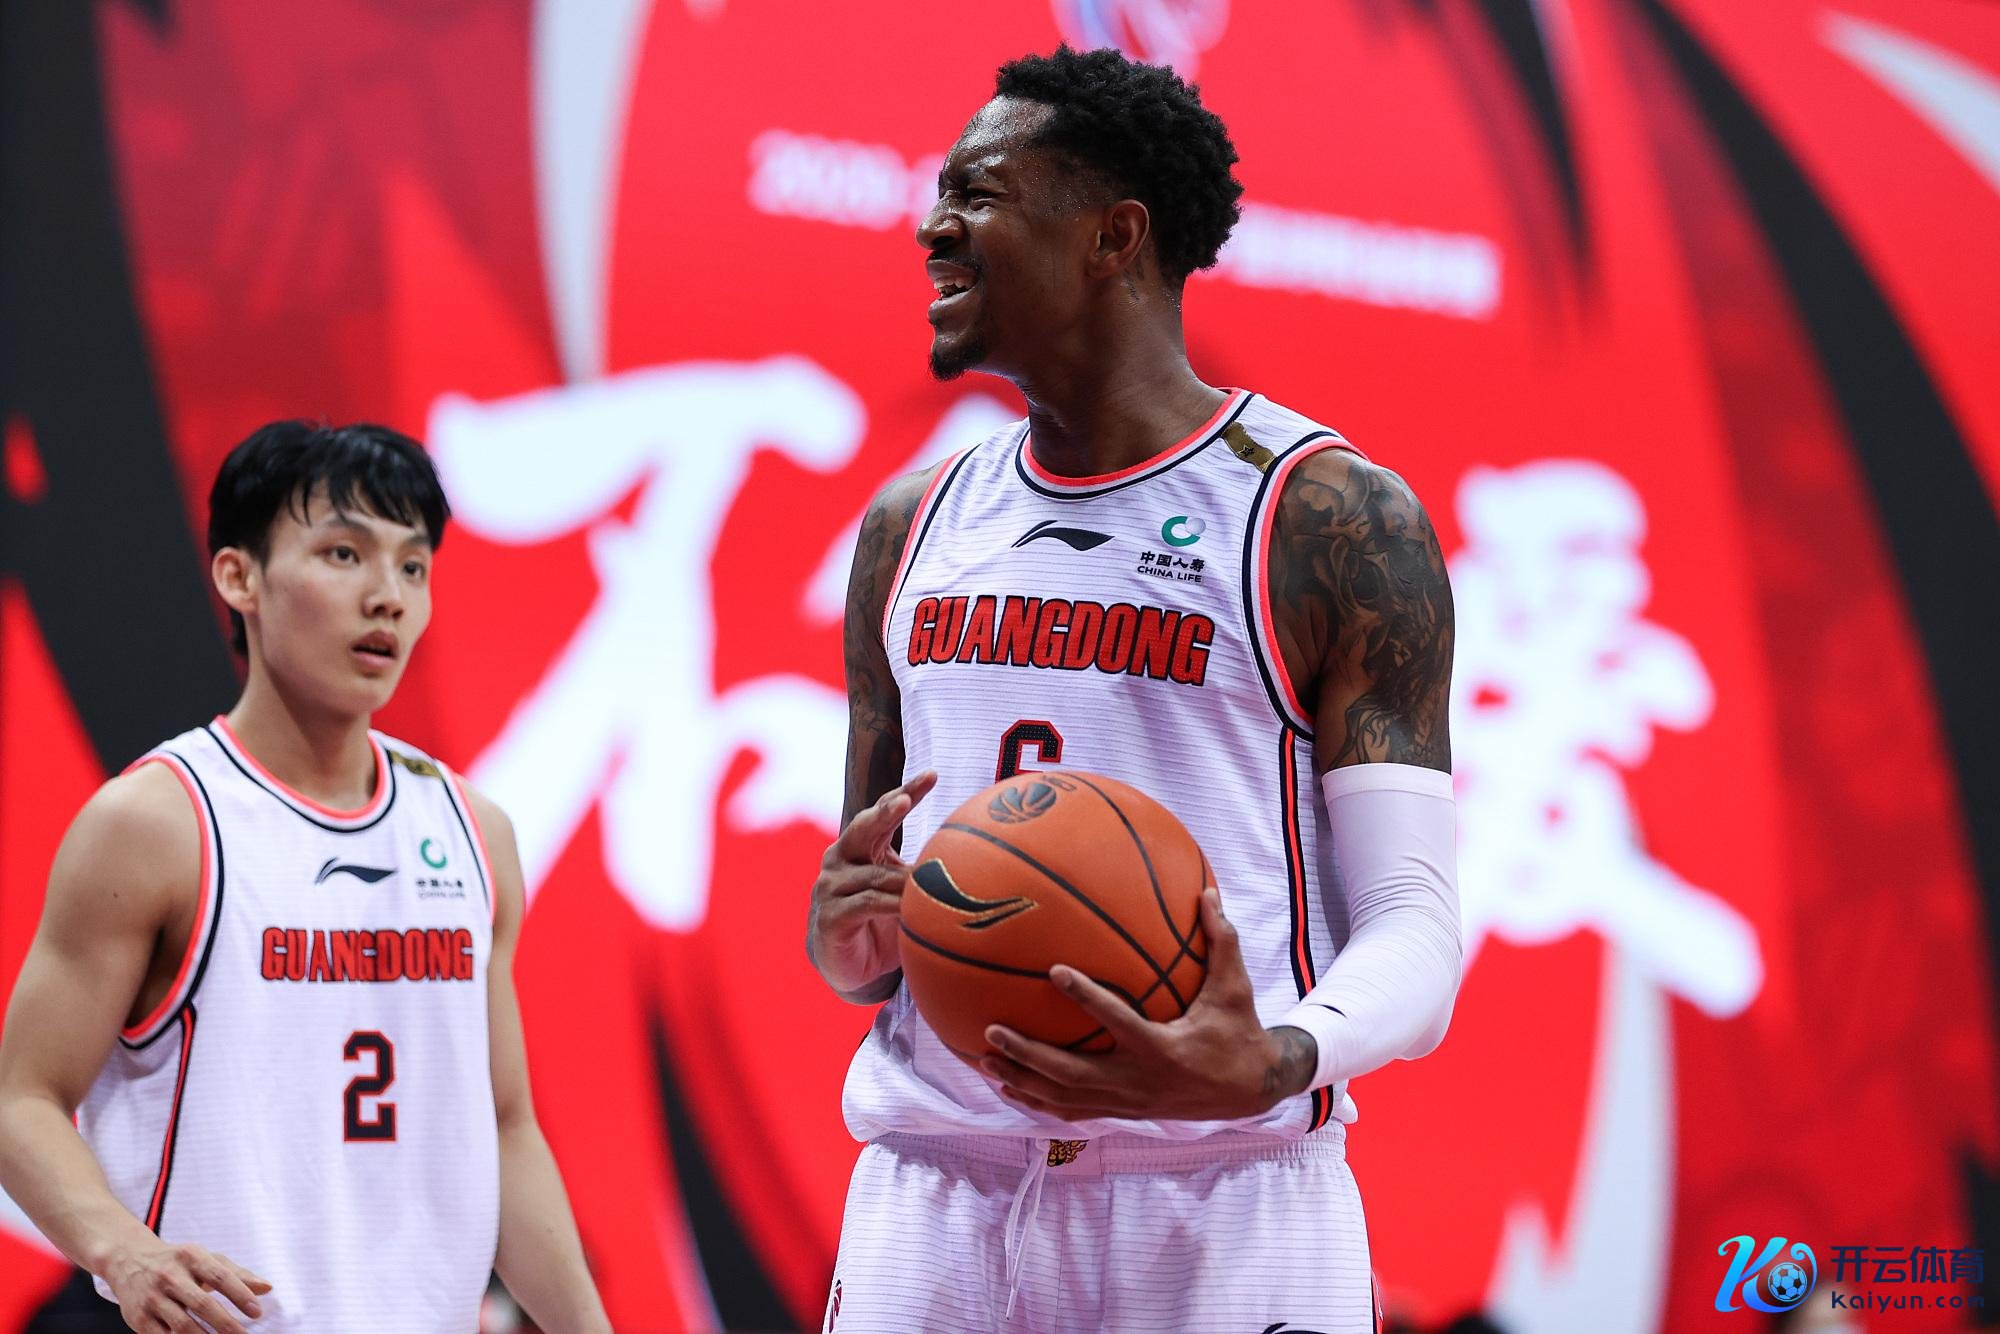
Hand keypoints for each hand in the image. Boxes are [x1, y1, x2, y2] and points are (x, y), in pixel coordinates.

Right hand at [102, 1237, 271, 1333]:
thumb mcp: (206, 1259)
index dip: (240, 1294)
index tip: (257, 1312)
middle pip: (202, 1303)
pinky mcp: (138, 1319)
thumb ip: (236, 1273)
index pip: (220, 1276)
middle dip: (225, 1323)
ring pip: (182, 1325)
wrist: (128, 1260)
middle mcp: (169, 1276)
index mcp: (191, 1257)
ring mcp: (152, 1298)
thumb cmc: (177, 1262)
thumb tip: (267, 1288)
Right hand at [807, 772, 937, 997]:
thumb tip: (979, 851)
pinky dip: (892, 905)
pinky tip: (911, 908)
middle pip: (864, 827)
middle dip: (886, 811)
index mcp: (860, 845)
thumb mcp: (903, 890)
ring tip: (931, 880)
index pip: (883, 811)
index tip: (932, 774)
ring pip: (874, 874)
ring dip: (904, 879)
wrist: (851, 966)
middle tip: (905, 801)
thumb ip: (924, 869)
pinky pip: (866, 904)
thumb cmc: (883, 920)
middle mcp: (840, 859)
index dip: (906, 792)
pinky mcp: (831, 915)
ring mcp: (831, 886)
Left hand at [980, 890, 1318, 1120]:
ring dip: (1022, 1080)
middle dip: (1029, 1053)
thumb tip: (1207, 891)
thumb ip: (1221, 941)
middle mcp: (1139, 1081)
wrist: (1249, 1090)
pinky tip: (1007, 1087)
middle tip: (992, 1029)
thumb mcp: (1235, 988)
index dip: (1087, 998)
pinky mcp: (1123, 1112)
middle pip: (1073, 1073)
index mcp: (1163, 1049)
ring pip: (1065, 1098)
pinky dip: (1038, 1101)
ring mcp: (1127, 1102)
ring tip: (983, 1060)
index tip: (1054, 970)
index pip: (1118, 1021)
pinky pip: (1073, 1111)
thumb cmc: (1238, 1032)